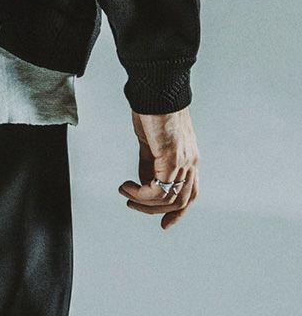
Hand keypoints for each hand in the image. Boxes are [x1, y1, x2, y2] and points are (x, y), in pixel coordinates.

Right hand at [118, 107, 199, 229]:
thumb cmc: (154, 111)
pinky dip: (139, 193)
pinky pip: (157, 189)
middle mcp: (190, 162)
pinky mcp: (172, 158)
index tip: (164, 224)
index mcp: (189, 159)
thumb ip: (150, 166)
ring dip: (142, 202)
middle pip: (178, 202)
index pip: (190, 194)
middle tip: (131, 203)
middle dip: (151, 210)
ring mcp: (184, 161)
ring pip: (167, 199)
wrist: (157, 91)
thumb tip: (144, 184)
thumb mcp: (151, 145)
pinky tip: (127, 186)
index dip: (177, 213)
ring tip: (126, 193)